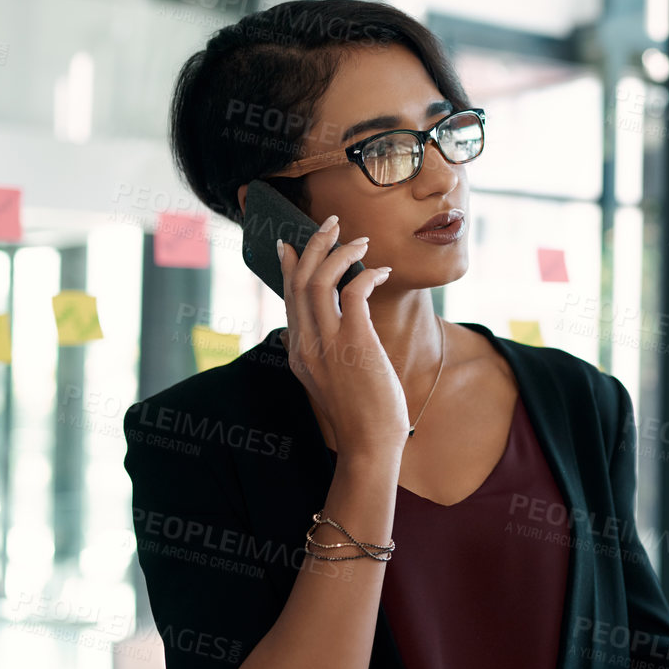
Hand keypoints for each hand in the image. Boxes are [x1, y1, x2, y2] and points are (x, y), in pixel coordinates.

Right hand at [279, 214, 408, 454]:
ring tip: (360, 240)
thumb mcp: (321, 383)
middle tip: (331, 223)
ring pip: (320, 279)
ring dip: (340, 252)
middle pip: (299, 279)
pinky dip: (367, 274)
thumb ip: (308, 356)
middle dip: (314, 245)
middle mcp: (306, 343)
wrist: (369, 446)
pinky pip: (354, 292)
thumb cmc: (357, 415)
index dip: (287, 265)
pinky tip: (381, 272)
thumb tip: (289, 340)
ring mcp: (328, 343)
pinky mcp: (355, 343)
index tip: (288, 242)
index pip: (287, 297)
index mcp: (298, 352)